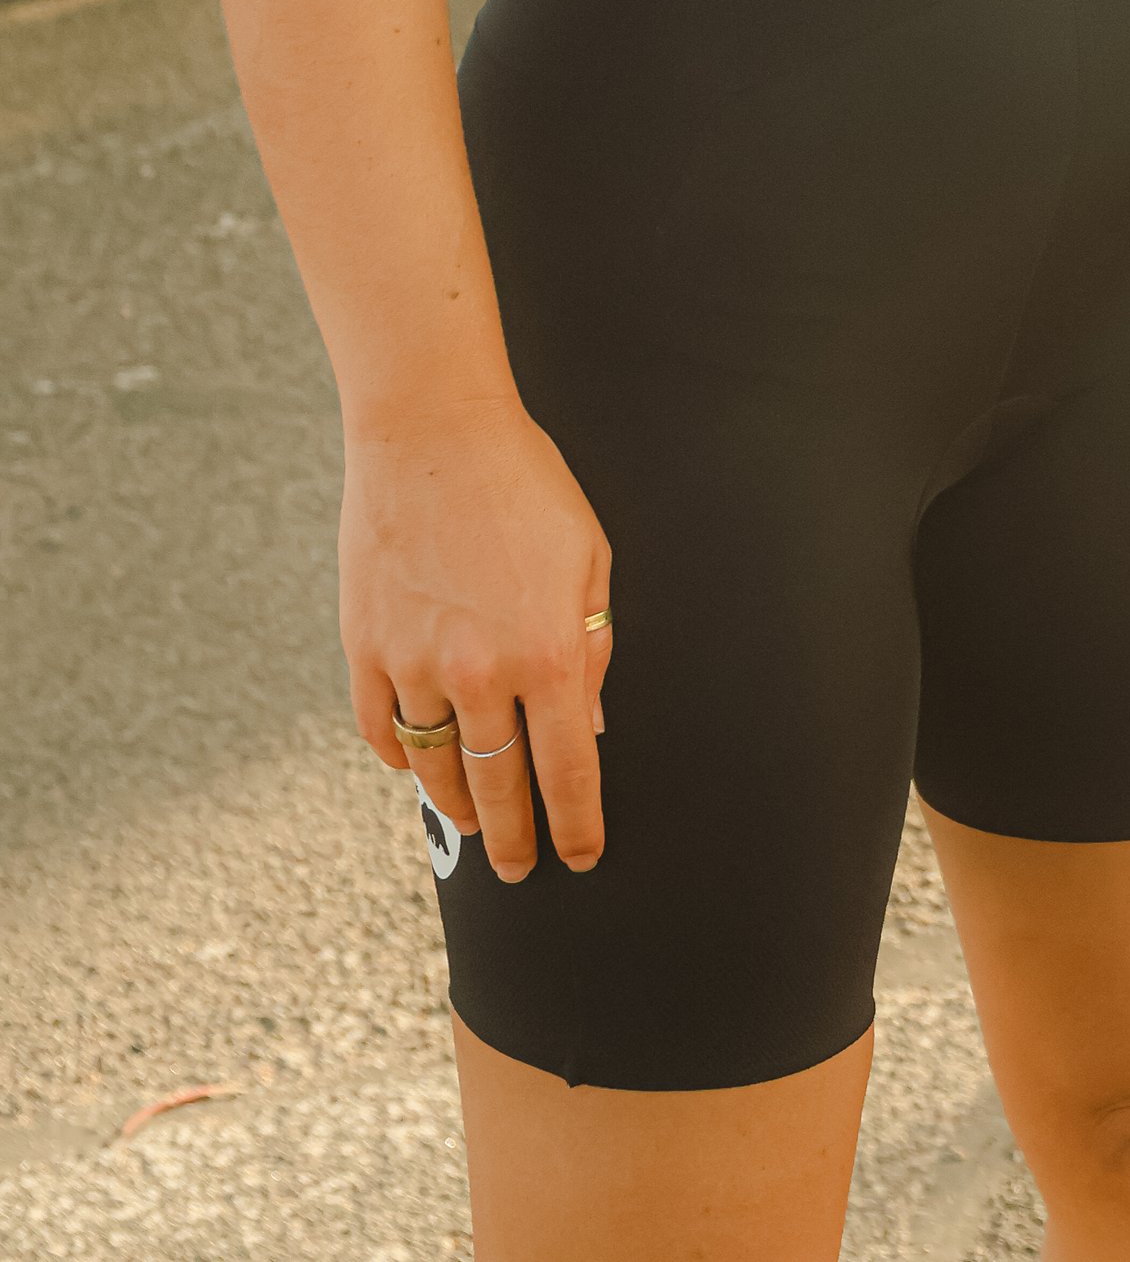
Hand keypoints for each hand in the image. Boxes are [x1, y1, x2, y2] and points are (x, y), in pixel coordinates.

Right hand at [342, 389, 614, 881]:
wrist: (433, 431)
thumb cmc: (525, 484)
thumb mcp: (588, 557)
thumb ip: (592, 645)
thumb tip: (590, 721)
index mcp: (548, 652)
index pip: (568, 771)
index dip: (577, 824)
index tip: (580, 857)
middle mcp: (482, 672)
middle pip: (500, 788)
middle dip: (515, 840)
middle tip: (520, 868)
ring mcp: (415, 665)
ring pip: (436, 769)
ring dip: (458, 806)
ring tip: (474, 821)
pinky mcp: (366, 648)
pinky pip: (382, 731)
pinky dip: (399, 758)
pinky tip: (416, 766)